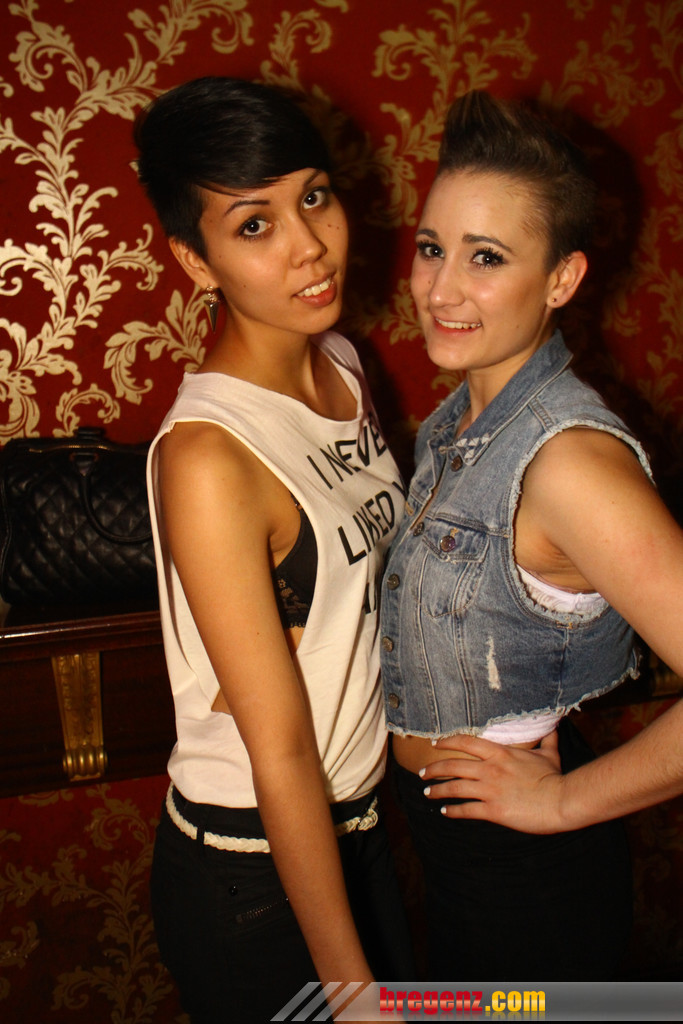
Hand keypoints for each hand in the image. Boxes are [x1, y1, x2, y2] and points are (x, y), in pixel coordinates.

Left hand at [419, 731, 567, 833]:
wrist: (561, 800)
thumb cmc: (555, 777)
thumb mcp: (548, 753)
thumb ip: (545, 739)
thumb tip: (553, 724)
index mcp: (499, 753)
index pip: (466, 742)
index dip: (447, 741)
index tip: (435, 743)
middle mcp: (490, 769)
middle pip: (453, 765)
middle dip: (434, 769)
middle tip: (423, 773)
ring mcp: (490, 789)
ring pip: (454, 788)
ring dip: (438, 790)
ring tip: (427, 792)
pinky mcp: (493, 810)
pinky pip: (466, 810)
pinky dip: (453, 811)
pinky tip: (445, 811)